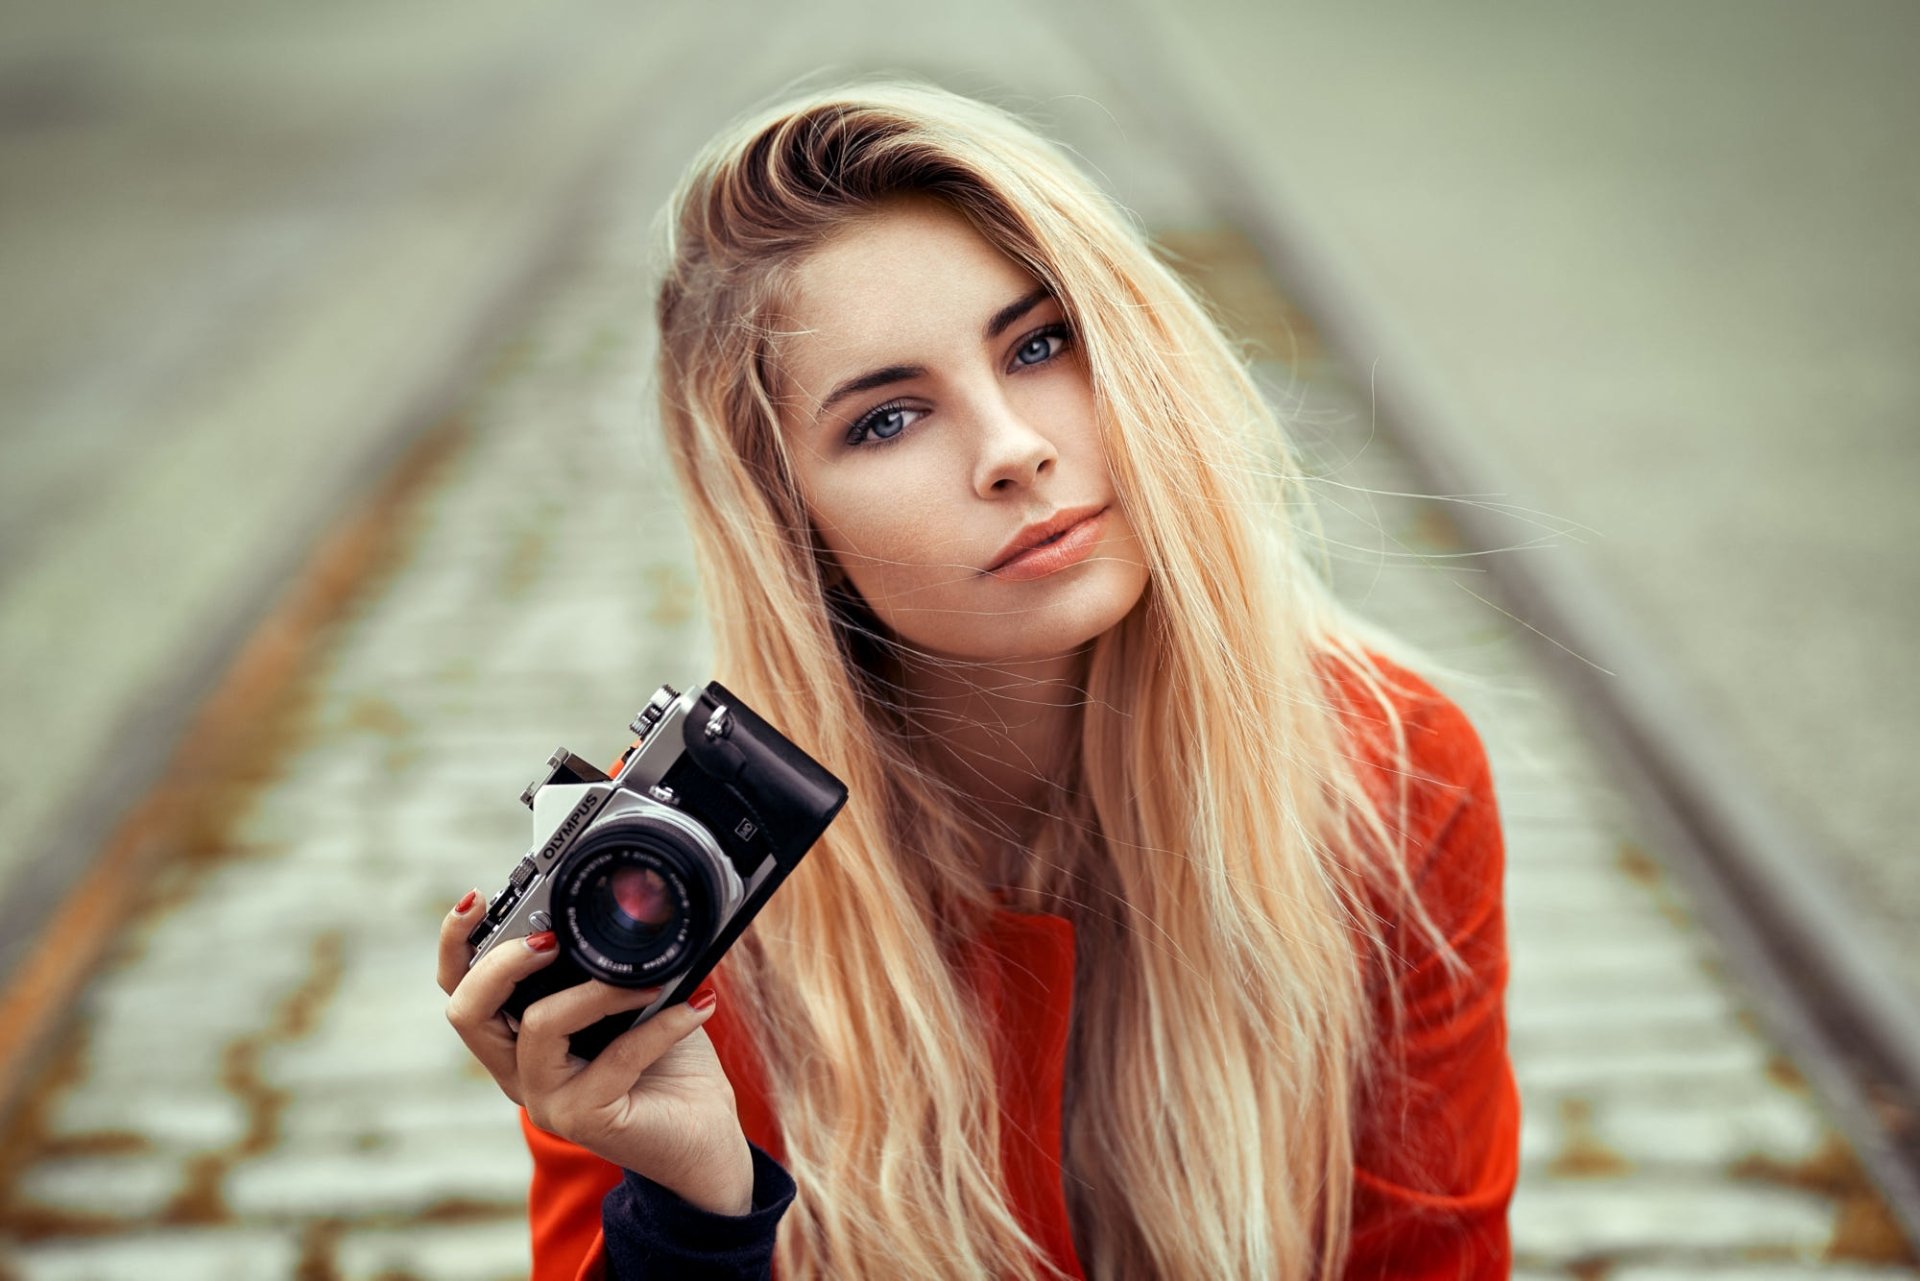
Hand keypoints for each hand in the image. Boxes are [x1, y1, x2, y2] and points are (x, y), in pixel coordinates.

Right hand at [437, 890, 754, 1214]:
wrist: (704, 1137)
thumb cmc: (667, 1064)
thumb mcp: (634, 1000)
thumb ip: (612, 965)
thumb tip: (631, 908)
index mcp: (519, 1039)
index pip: (462, 989)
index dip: (454, 943)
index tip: (476, 898)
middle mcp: (520, 1071)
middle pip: (468, 1011)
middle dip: (502, 962)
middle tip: (551, 940)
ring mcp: (548, 1100)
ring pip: (539, 1026)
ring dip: (597, 991)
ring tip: (649, 979)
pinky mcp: (586, 1120)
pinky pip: (616, 1058)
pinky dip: (662, 1025)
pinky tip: (696, 1007)